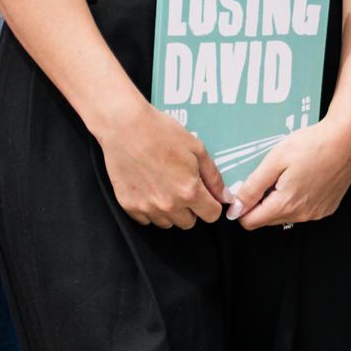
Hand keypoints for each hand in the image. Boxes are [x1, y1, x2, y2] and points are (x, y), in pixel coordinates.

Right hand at [95, 100, 228, 228]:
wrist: (125, 127)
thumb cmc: (162, 133)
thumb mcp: (197, 149)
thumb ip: (214, 177)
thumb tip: (225, 197)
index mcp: (189, 191)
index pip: (211, 215)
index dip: (211, 204)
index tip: (206, 195)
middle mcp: (168, 205)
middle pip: (189, 222)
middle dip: (191, 208)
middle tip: (183, 186)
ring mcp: (147, 207)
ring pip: (167, 223)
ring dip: (171, 210)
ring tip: (165, 185)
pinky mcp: (129, 206)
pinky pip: (146, 219)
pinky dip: (150, 209)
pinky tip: (149, 188)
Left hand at [228, 106, 350, 229]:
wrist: (348, 137)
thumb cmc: (314, 144)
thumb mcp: (275, 159)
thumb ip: (252, 187)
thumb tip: (236, 208)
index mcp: (286, 204)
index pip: (250, 223)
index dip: (242, 207)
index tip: (245, 190)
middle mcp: (302, 214)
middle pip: (267, 219)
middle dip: (261, 202)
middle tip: (268, 175)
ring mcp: (317, 213)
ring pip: (285, 215)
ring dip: (280, 200)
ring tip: (287, 173)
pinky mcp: (328, 207)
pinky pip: (303, 210)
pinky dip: (298, 198)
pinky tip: (303, 176)